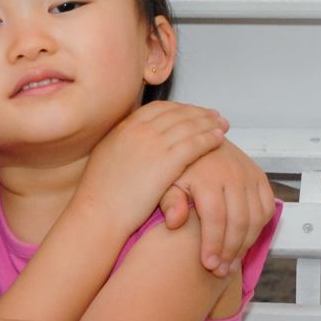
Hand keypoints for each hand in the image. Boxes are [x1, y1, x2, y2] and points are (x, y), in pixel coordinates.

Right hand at [76, 101, 228, 238]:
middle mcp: (139, 130)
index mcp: (124, 127)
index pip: (159, 108)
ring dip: (209, 123)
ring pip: (189, 126)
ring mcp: (153, 144)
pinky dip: (209, 139)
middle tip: (214, 114)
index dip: (180, 108)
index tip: (192, 111)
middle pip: (177, 113)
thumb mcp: (106, 156)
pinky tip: (219, 139)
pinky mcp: (166, 162)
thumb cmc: (99, 194)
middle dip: (198, 112)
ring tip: (223, 125)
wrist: (97, 212)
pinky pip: (195, 144)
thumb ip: (122, 142)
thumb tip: (130, 140)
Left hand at [159, 139, 275, 276]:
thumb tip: (175, 223)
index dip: (213, 245)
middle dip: (230, 251)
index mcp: (208, 176)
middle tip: (220, 270)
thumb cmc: (180, 165)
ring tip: (231, 263)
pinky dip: (259, 228)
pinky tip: (245, 242)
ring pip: (256, 219)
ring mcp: (249, 175)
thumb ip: (169, 201)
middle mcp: (233, 174)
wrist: (199, 139)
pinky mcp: (259, 177)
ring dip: (246, 244)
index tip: (208, 265)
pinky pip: (267, 208)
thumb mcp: (166, 180)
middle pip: (238, 222)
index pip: (216, 218)